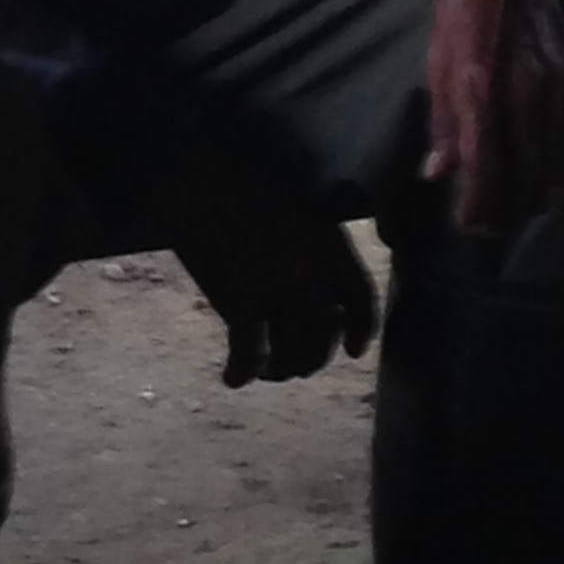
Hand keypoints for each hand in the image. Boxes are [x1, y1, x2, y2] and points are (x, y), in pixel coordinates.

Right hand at [148, 139, 378, 388]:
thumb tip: (325, 290)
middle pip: (324, 339)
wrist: (201, 185)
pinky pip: (249, 355)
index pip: (362, 303)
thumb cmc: (247, 190)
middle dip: (312, 359)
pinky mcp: (242, 307)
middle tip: (296, 365)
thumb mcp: (303, 212)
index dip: (361, 332)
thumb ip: (321, 250)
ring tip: (267, 370)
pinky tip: (233, 378)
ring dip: (280, 371)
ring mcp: (279, 295)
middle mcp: (315, 277)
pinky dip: (242, 372)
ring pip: (291, 356)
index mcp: (334, 250)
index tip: (351, 351)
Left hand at [423, 0, 563, 234]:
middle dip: (508, 210)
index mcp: (481, 89)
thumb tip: (440, 174)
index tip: (470, 225)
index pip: (486, 168)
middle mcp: (524, 93)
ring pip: (556, 164)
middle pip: (525, 176)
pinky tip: (551, 181)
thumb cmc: (461, 14)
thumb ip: (443, 123)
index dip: (479, 206)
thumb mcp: (438, 64)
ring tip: (518, 211)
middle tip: (492, 227)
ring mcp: (556, 88)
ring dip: (537, 196)